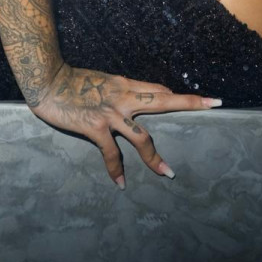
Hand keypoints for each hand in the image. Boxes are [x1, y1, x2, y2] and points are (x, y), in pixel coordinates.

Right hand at [29, 62, 221, 188]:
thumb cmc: (69, 79)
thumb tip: (129, 95)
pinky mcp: (95, 127)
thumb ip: (116, 88)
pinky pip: (111, 153)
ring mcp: (111, 113)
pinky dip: (116, 170)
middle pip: (165, 100)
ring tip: (169, 173)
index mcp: (124, 83)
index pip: (158, 89)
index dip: (178, 96)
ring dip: (156, 157)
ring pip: (142, 136)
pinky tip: (121, 183)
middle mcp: (123, 97)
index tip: (199, 100)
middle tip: (215, 103)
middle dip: (191, 103)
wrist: (47, 79)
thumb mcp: (100, 79)